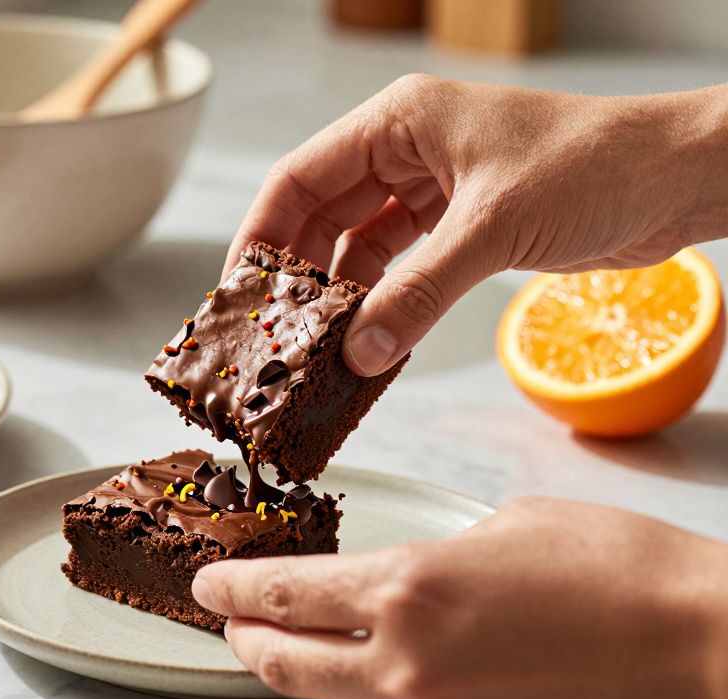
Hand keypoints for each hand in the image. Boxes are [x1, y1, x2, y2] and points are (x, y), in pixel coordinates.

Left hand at [192, 497, 727, 698]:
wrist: (706, 651)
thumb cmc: (623, 573)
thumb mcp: (508, 525)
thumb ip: (438, 553)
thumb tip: (414, 573)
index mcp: (409, 588)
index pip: (283, 594)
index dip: (232, 589)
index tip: (208, 584)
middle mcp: (407, 664)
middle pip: (284, 663)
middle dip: (245, 641)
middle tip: (231, 623)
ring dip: (303, 677)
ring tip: (297, 651)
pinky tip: (370, 685)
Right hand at [226, 75, 727, 375]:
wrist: (679, 178)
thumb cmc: (597, 165)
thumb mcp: (492, 229)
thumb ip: (419, 294)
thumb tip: (359, 355)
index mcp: (399, 122)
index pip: (301, 177)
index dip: (262, 235)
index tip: (240, 292)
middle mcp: (406, 150)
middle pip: (321, 216)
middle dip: (298, 276)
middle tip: (272, 334)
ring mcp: (432, 188)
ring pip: (358, 246)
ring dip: (341, 297)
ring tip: (315, 348)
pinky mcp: (460, 224)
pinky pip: (400, 267)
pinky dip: (384, 303)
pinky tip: (369, 339)